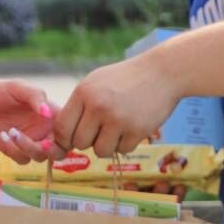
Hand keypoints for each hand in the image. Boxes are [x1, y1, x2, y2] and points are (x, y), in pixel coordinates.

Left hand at [0, 80, 60, 163]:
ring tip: (11, 131)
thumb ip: (35, 97)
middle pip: (61, 149)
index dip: (67, 132)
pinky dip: (13, 149)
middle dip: (53, 149)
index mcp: (50, 113)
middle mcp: (43, 129)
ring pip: (41, 157)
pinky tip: (1, 135)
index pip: (69, 127)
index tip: (54, 130)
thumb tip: (48, 113)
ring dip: (28, 147)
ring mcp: (30, 142)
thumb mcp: (17, 88)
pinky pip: (22, 159)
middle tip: (42, 143)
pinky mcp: (15, 151)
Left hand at [52, 57, 180, 158]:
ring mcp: (117, 119)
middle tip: (100, 130)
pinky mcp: (136, 130)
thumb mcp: (96, 83)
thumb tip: (61, 138)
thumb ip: (79, 106)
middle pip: (79, 143)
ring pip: (100, 151)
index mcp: (83, 93)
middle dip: (88, 141)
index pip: (61, 127)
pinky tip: (132, 126)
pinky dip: (126, 143)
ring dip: (107, 145)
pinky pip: (122, 150)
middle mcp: (98, 106)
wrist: (161, 72)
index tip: (72, 140)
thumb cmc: (125, 79)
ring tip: (116, 129)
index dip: (64, 139)